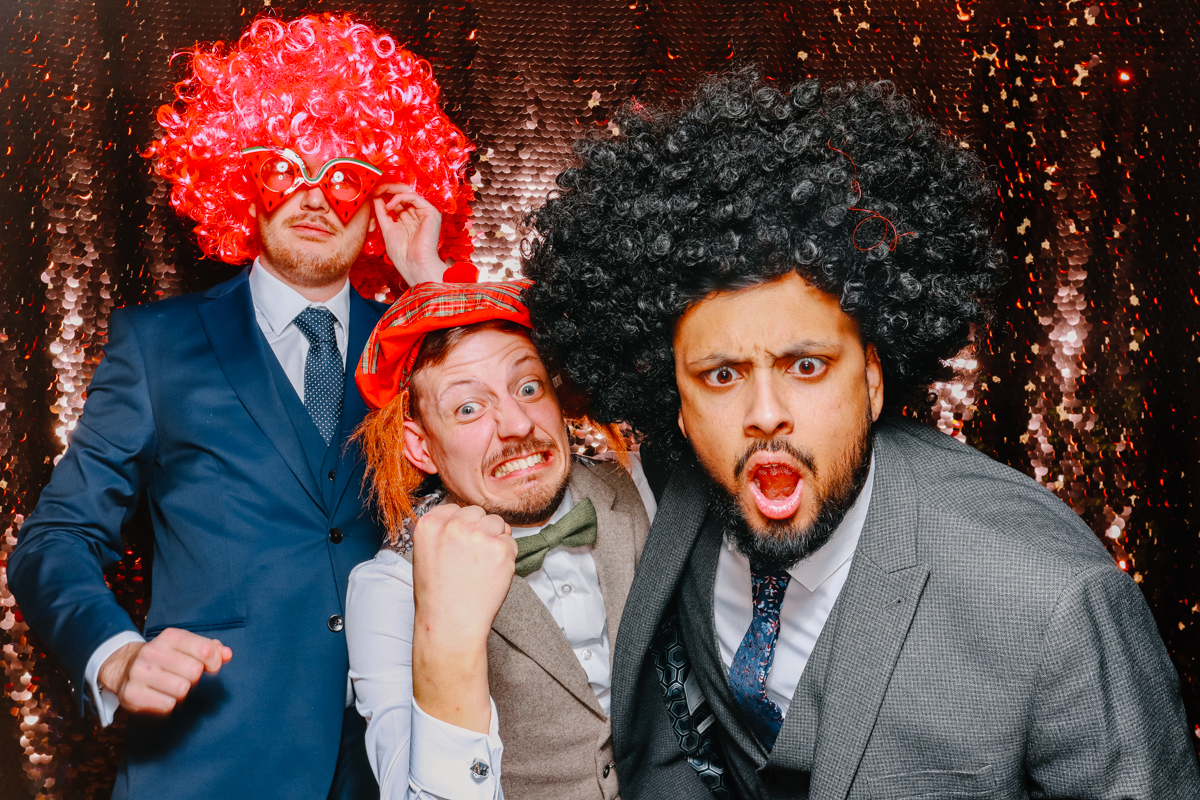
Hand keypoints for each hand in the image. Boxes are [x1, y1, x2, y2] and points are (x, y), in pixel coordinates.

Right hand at [98, 628, 231, 714]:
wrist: (124, 668)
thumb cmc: (166, 658)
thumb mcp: (186, 646)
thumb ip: (210, 648)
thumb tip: (228, 654)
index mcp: (169, 637)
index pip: (204, 649)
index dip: (214, 661)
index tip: (211, 667)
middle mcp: (152, 652)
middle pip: (194, 672)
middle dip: (195, 678)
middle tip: (186, 677)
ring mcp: (139, 673)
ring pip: (182, 689)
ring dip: (183, 692)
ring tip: (173, 686)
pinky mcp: (131, 694)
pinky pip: (167, 705)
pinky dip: (170, 704)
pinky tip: (162, 696)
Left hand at [372, 183, 448, 286]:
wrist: (413, 264)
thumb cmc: (402, 253)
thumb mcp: (386, 227)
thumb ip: (381, 211)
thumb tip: (374, 196)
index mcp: (408, 218)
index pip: (396, 199)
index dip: (384, 193)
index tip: (371, 192)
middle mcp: (417, 214)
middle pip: (402, 192)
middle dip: (386, 188)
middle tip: (373, 188)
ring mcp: (424, 212)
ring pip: (407, 191)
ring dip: (390, 189)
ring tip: (378, 193)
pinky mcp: (430, 212)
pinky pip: (413, 197)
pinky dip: (399, 197)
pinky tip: (389, 205)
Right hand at [410, 503, 515, 732]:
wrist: (450, 625)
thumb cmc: (438, 596)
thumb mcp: (426, 555)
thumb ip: (443, 531)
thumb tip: (469, 518)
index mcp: (429, 524)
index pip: (455, 507)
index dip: (462, 526)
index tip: (461, 543)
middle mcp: (453, 525)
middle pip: (479, 512)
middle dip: (481, 530)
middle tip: (474, 558)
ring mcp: (478, 535)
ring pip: (498, 523)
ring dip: (496, 540)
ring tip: (482, 567)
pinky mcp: (500, 548)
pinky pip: (512, 542)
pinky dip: (508, 557)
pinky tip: (492, 574)